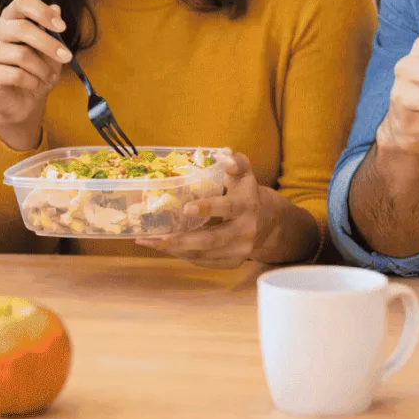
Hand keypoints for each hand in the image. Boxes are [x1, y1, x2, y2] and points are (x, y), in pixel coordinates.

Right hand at [0, 0, 71, 149]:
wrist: (24, 102)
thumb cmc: (36, 71)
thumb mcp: (50, 50)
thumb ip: (50, 30)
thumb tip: (56, 7)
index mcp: (9, 19)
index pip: (21, 3)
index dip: (42, 12)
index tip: (61, 27)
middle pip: (22, 28)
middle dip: (49, 44)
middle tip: (66, 56)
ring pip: (21, 54)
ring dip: (42, 68)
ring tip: (47, 77)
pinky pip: (15, 75)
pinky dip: (32, 81)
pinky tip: (33, 84)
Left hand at [136, 153, 265, 268]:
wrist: (268, 222)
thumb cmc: (246, 193)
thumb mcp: (245, 174)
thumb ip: (236, 162)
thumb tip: (225, 156)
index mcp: (246, 205)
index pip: (228, 208)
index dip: (207, 208)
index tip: (185, 208)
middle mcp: (245, 231)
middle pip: (211, 239)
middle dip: (181, 240)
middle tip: (156, 237)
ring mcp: (239, 250)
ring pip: (204, 254)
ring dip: (175, 250)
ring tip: (151, 242)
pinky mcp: (232, 263)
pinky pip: (204, 262)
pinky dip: (184, 256)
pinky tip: (166, 247)